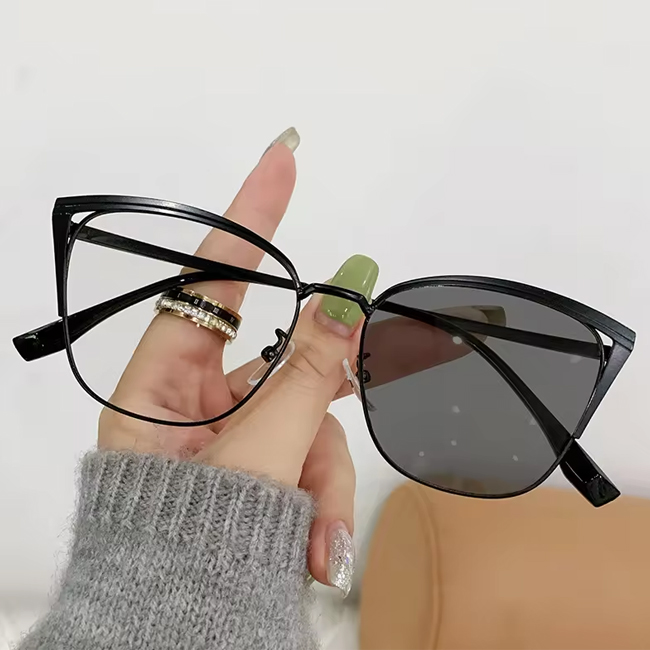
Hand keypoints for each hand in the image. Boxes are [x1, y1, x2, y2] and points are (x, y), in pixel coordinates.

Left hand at [99, 129, 356, 592]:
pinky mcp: (258, 470)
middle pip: (281, 365)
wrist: (180, 635)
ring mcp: (228, 439)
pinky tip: (314, 548)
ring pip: (306, 423)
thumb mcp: (256, 455)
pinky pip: (306, 460)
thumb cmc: (186, 551)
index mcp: (158, 390)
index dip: (248, 216)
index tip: (281, 159)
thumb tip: (349, 294)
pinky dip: (318, 500)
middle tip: (370, 360)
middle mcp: (191, 407)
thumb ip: (309, 375)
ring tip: (313, 538)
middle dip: (321, 391)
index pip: (210, 280)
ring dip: (321, 477)